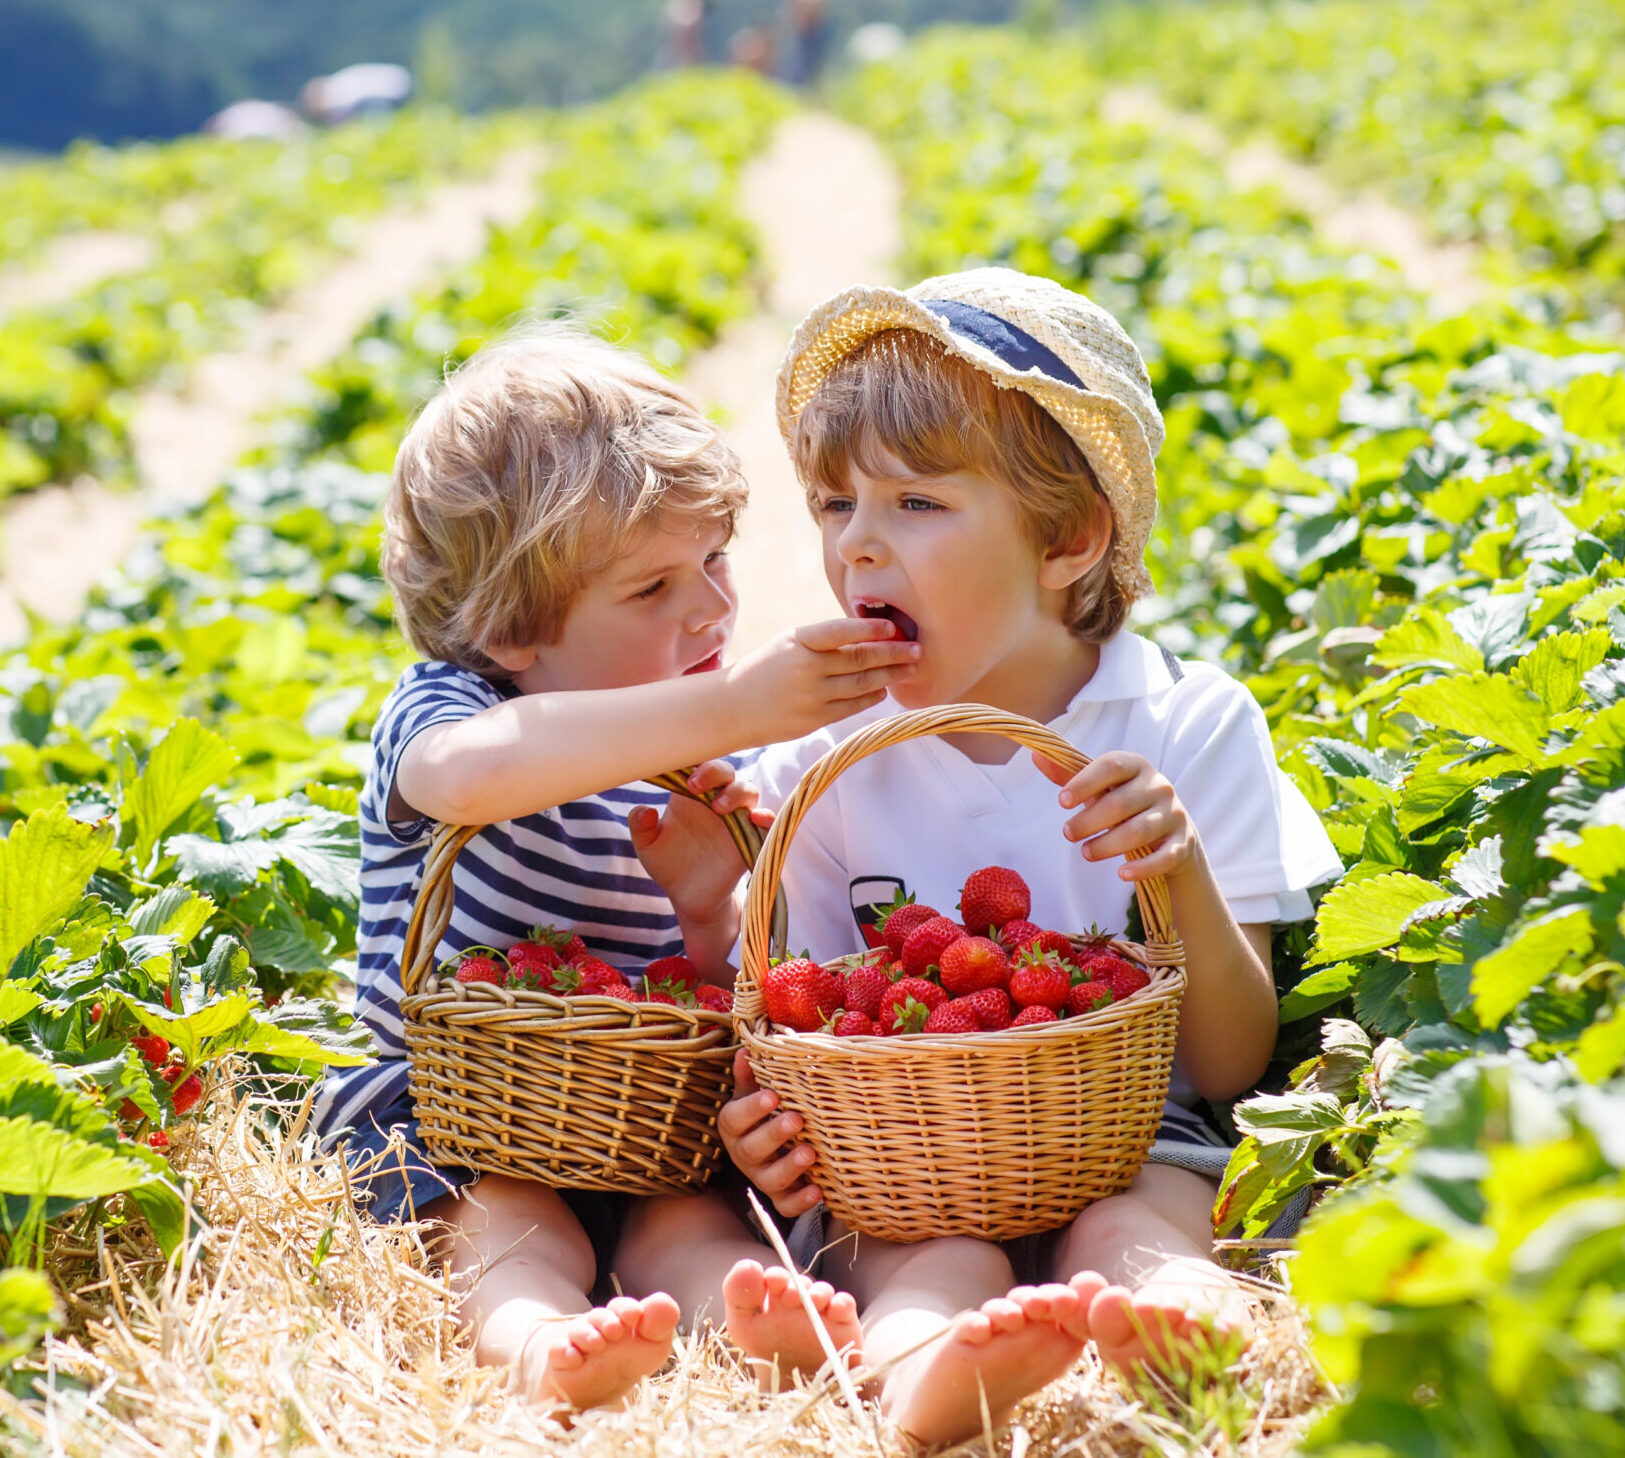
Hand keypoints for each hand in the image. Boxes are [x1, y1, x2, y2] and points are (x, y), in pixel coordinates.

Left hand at [629, 759, 768, 925]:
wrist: (688, 896)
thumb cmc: (667, 863)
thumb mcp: (647, 846)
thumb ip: (640, 826)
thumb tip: (644, 810)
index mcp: (689, 795)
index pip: (696, 765)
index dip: (692, 761)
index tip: (679, 770)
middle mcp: (714, 800)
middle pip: (724, 771)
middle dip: (712, 772)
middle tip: (694, 787)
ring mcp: (735, 818)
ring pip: (747, 790)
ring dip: (735, 793)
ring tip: (717, 807)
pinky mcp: (749, 838)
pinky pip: (766, 821)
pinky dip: (766, 817)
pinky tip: (756, 819)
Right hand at [718, 1049, 821, 1216]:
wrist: (773, 1146)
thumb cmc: (765, 1111)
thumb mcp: (754, 1091)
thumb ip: (750, 1074)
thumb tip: (747, 1049)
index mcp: (735, 1126)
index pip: (734, 1118)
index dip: (752, 1109)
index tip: (773, 1095)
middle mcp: (744, 1154)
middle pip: (751, 1150)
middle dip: (773, 1135)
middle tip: (796, 1119)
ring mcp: (762, 1177)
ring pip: (769, 1180)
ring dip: (789, 1168)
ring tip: (810, 1153)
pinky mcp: (780, 1197)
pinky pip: (786, 1206)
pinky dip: (801, 1202)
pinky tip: (819, 1190)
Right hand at [726, 617, 919, 743]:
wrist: (731, 707)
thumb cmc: (763, 670)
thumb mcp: (786, 644)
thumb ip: (820, 642)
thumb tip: (865, 637)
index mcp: (797, 641)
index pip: (840, 632)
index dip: (870, 629)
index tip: (894, 627)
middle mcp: (805, 667)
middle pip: (859, 659)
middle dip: (893, 654)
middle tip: (917, 650)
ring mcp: (811, 695)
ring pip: (861, 684)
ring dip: (889, 676)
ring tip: (910, 668)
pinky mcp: (813, 719)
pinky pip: (851, 706)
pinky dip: (871, 696)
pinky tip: (884, 690)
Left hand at [1033, 749, 1201, 882]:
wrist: (1171, 830)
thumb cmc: (1125, 803)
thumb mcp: (1101, 787)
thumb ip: (1069, 774)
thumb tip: (1035, 754)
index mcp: (1137, 765)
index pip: (1112, 765)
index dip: (1085, 782)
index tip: (1061, 801)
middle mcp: (1160, 787)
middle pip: (1121, 803)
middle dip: (1089, 821)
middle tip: (1067, 833)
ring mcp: (1174, 815)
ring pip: (1139, 832)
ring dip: (1107, 845)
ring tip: (1085, 853)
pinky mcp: (1182, 844)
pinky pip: (1164, 858)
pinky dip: (1142, 868)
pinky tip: (1121, 874)